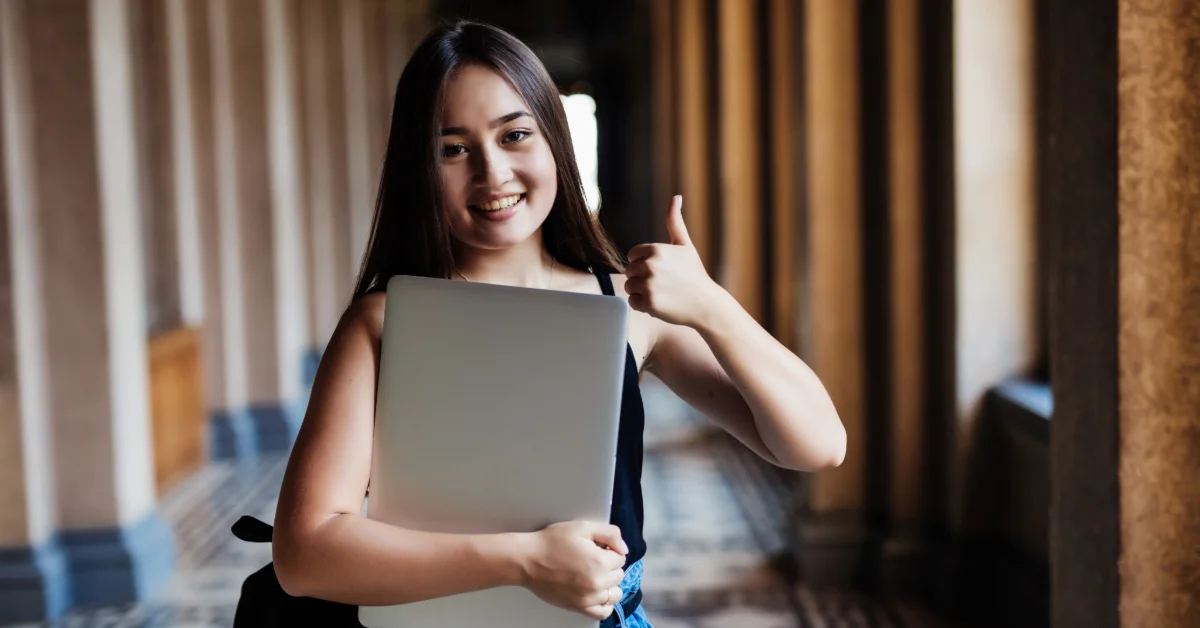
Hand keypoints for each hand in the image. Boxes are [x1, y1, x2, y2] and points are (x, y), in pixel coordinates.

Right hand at [516, 521, 627, 619]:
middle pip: (618, 575)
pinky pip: (603, 611)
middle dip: (609, 565)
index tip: (597, 548)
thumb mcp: (582, 527)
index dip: (609, 550)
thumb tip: (624, 549)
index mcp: (599, 562)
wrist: (528, 560)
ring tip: (595, 575)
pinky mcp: (578, 607)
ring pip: (614, 594)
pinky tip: (597, 593)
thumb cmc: (552, 542)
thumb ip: (610, 534)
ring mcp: (588, 598)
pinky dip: (604, 603)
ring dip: (609, 584)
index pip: (620, 558)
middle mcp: (596, 583)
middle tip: (592, 559)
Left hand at [625, 195, 725, 327]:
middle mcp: (651, 266)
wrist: (706, 304)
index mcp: (656, 250)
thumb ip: (674, 221)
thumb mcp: (685, 245)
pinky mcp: (649, 303)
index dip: (643, 263)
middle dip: (642, 278)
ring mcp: (649, 285)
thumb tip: (676, 197)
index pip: (633, 255)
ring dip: (641, 292)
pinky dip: (643, 305)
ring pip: (629, 287)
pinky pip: (632, 302)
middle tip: (663, 283)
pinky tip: (660, 303)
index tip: (660, 269)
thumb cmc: (694, 274)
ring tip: (662, 292)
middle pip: (629, 271)